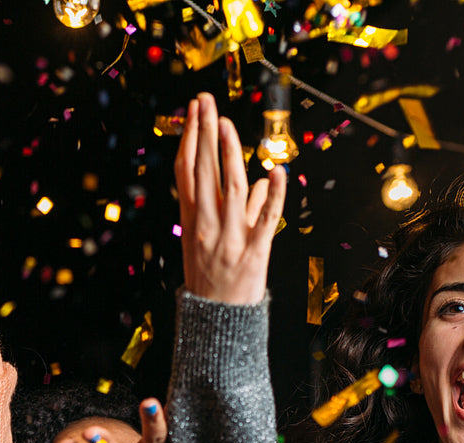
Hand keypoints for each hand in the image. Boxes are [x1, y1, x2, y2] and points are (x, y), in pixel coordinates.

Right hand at [175, 93, 285, 305]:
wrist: (217, 321)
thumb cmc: (212, 280)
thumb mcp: (210, 243)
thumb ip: (241, 208)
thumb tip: (266, 181)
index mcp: (194, 221)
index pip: (187, 171)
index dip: (189, 138)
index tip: (193, 110)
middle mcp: (208, 225)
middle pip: (204, 172)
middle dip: (203, 133)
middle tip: (204, 100)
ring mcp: (231, 237)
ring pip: (231, 188)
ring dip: (227, 153)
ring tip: (225, 123)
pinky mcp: (254, 252)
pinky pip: (265, 220)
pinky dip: (273, 197)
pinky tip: (276, 172)